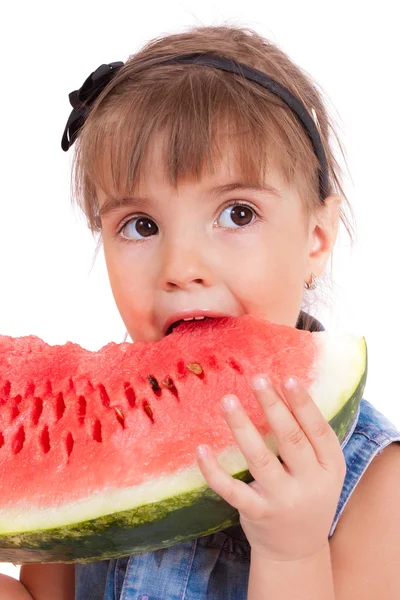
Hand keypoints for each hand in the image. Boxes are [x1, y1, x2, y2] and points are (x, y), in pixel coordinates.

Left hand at [196, 374, 346, 561]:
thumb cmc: (307, 495)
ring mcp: (281, 500)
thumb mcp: (322, 470)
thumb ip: (309, 439)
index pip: (318, 431)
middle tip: (257, 378)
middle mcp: (309, 484)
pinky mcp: (256, 513)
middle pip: (290, 439)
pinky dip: (214, 470)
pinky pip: (231, 489)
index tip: (287, 378)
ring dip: (242, 426)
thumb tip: (282, 391)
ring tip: (228, 400)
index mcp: (330, 468)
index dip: (304, 404)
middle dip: (273, 406)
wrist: (296, 551)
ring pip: (260, 458)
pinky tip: (202, 449)